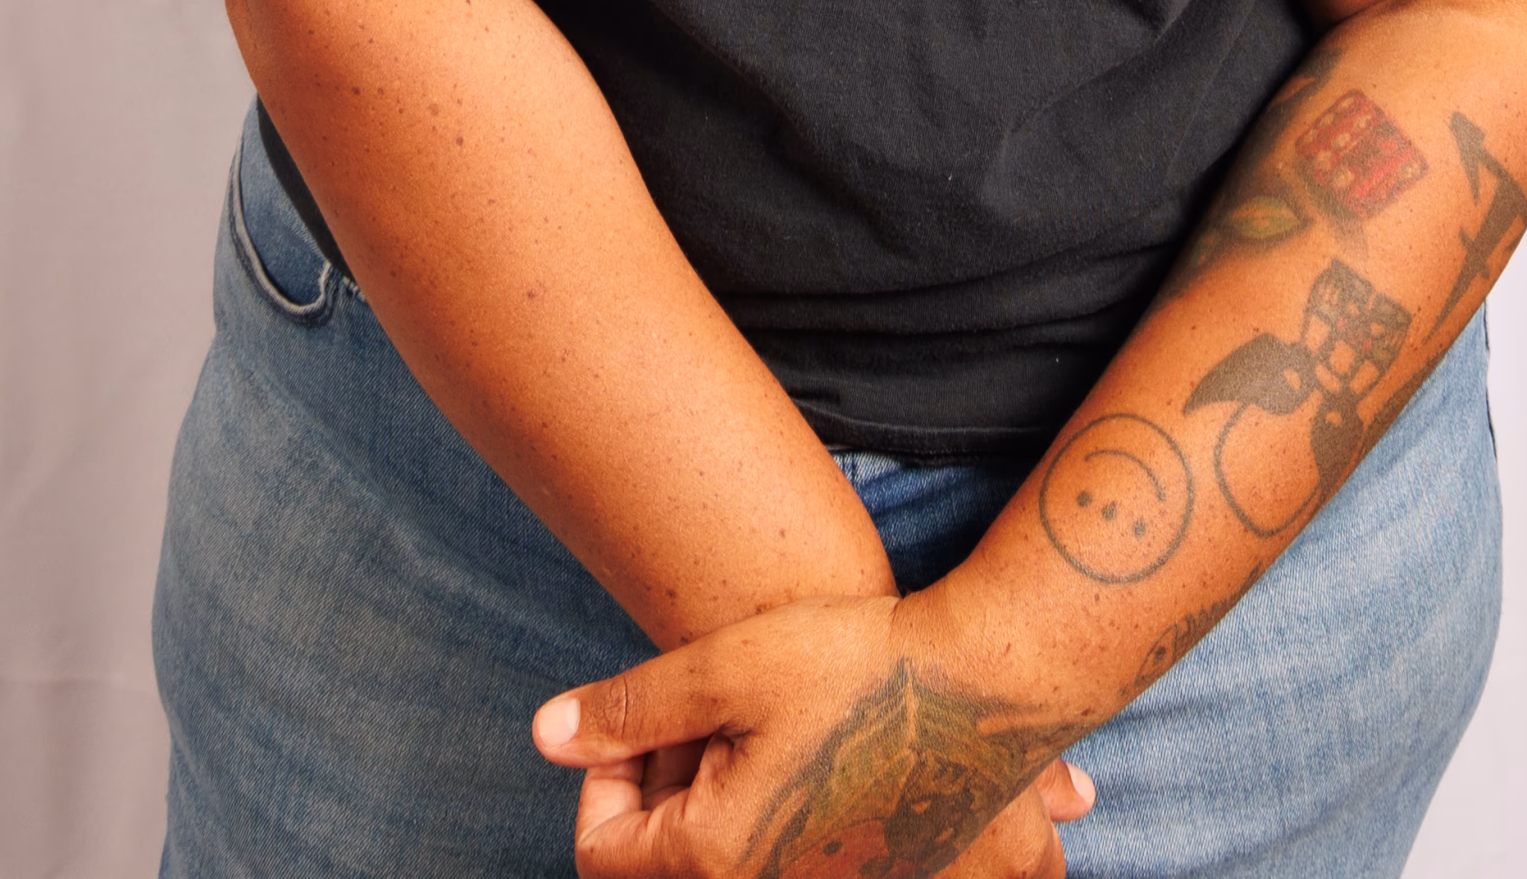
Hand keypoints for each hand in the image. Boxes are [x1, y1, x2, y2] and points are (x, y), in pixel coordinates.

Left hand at [533, 592, 1095, 876]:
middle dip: (669, 784)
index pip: (604, 853)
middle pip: (668, 860)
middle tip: (709, 711)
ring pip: (732, 859)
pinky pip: (800, 861)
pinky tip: (816, 754)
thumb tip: (543, 732)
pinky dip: (785, 817)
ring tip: (763, 725)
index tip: (648, 717)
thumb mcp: (726, 667)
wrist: (983, 685)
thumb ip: (630, 709)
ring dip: (725, 799)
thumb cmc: (855, 666)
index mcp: (715, 859)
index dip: (607, 775)